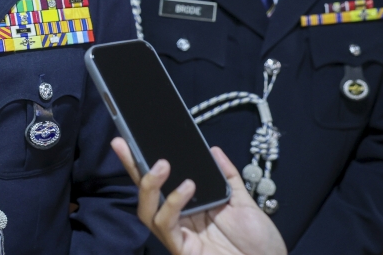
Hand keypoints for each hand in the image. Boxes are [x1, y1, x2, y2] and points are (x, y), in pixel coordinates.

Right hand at [111, 138, 286, 254]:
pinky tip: (188, 186)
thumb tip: (214, 150)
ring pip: (147, 211)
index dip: (143, 163)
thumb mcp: (244, 203)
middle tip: (122, 143)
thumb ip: (228, 177)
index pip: (161, 182)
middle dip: (132, 168)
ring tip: (163, 164)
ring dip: (150, 185)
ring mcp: (178, 235)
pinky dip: (172, 204)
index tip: (129, 139)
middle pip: (146, 194)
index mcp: (190, 207)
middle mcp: (180, 220)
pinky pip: (166, 225)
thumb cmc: (259, 242)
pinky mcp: (182, 249)